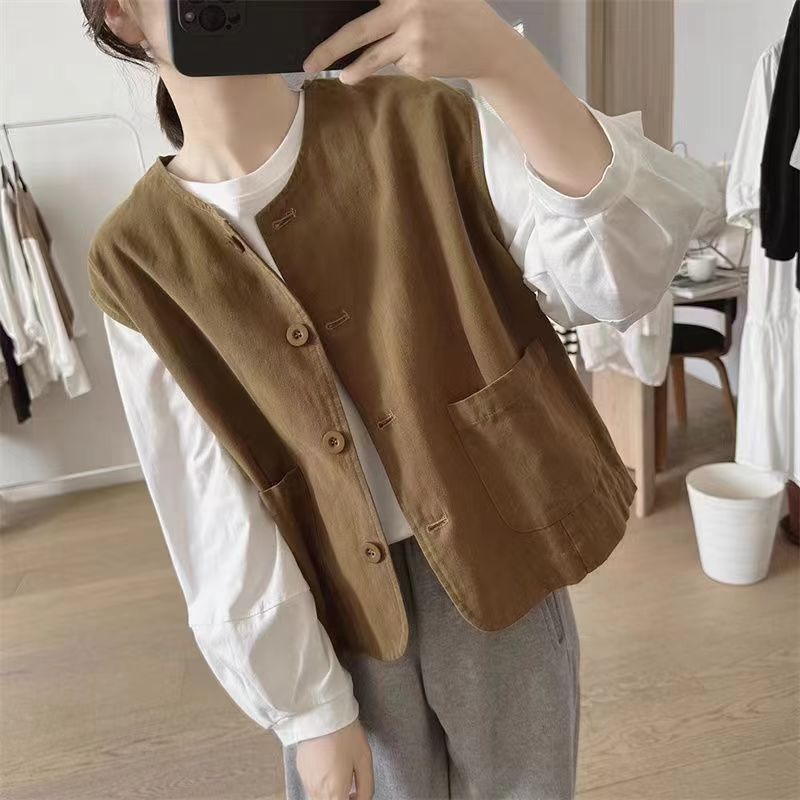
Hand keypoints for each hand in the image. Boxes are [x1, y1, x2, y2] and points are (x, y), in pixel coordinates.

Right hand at [295, 719, 373, 799]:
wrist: (322, 712)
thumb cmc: (345, 734)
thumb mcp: (365, 760)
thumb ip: (366, 788)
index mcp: (334, 792)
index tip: (356, 795)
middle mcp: (317, 791)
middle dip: (340, 798)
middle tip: (351, 788)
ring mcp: (306, 781)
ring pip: (319, 799)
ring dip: (331, 794)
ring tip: (341, 775)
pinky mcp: (300, 770)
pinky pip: (312, 787)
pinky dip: (322, 785)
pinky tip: (329, 767)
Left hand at [302, 0, 524, 84]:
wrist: (489, 46)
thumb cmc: (458, 13)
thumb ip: (400, 2)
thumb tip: (371, 11)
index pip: (366, 7)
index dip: (345, 15)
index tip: (318, 14)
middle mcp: (409, 11)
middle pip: (359, 30)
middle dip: (330, 49)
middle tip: (309, 63)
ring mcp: (414, 40)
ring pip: (374, 57)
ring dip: (355, 70)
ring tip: (343, 78)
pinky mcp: (419, 64)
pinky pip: (397, 65)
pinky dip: (401, 62)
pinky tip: (422, 55)